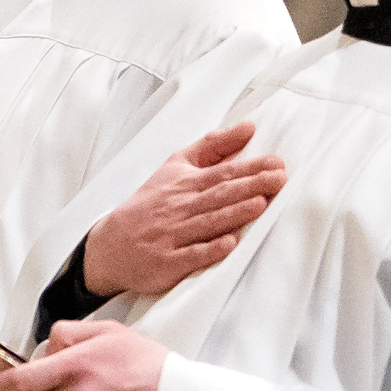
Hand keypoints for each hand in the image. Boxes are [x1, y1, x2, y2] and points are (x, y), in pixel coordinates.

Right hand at [82, 123, 284, 297]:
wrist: (112, 244)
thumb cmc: (151, 203)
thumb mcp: (177, 166)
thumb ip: (213, 147)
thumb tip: (248, 128)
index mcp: (185, 184)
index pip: (222, 173)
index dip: (251, 168)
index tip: (276, 163)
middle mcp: (180, 208)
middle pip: (219, 195)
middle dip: (250, 186)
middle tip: (279, 179)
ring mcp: (173, 235)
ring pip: (208, 222)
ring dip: (234, 213)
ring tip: (260, 204)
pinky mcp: (167, 262)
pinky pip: (191, 255)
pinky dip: (209, 249)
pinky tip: (229, 244)